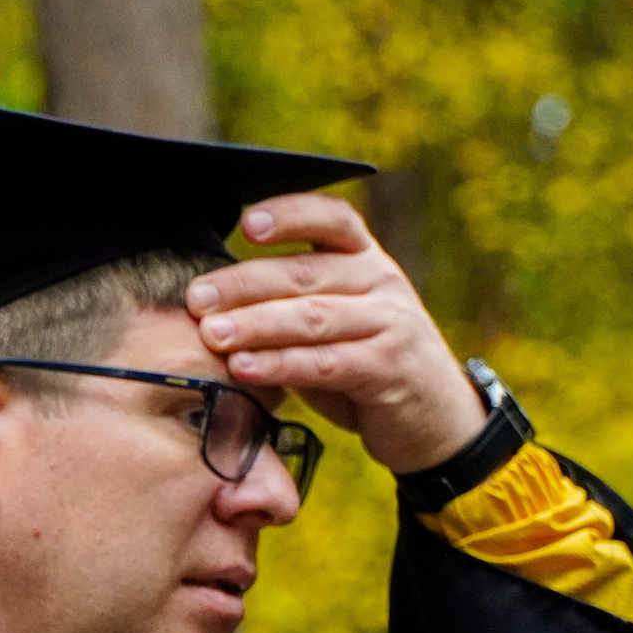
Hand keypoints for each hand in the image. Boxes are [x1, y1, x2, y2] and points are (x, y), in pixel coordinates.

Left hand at [183, 195, 482, 475]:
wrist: (436, 419)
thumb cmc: (365, 365)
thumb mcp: (333, 325)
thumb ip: (289, 307)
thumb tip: (211, 304)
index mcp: (366, 258)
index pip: (332, 219)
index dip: (290, 213)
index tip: (245, 222)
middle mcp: (383, 280)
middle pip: (305, 272)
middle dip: (244, 284)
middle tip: (196, 298)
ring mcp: (391, 322)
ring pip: (313, 317)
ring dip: (255, 325)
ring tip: (211, 334)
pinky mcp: (390, 367)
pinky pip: (326, 362)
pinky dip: (280, 364)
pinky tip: (244, 368)